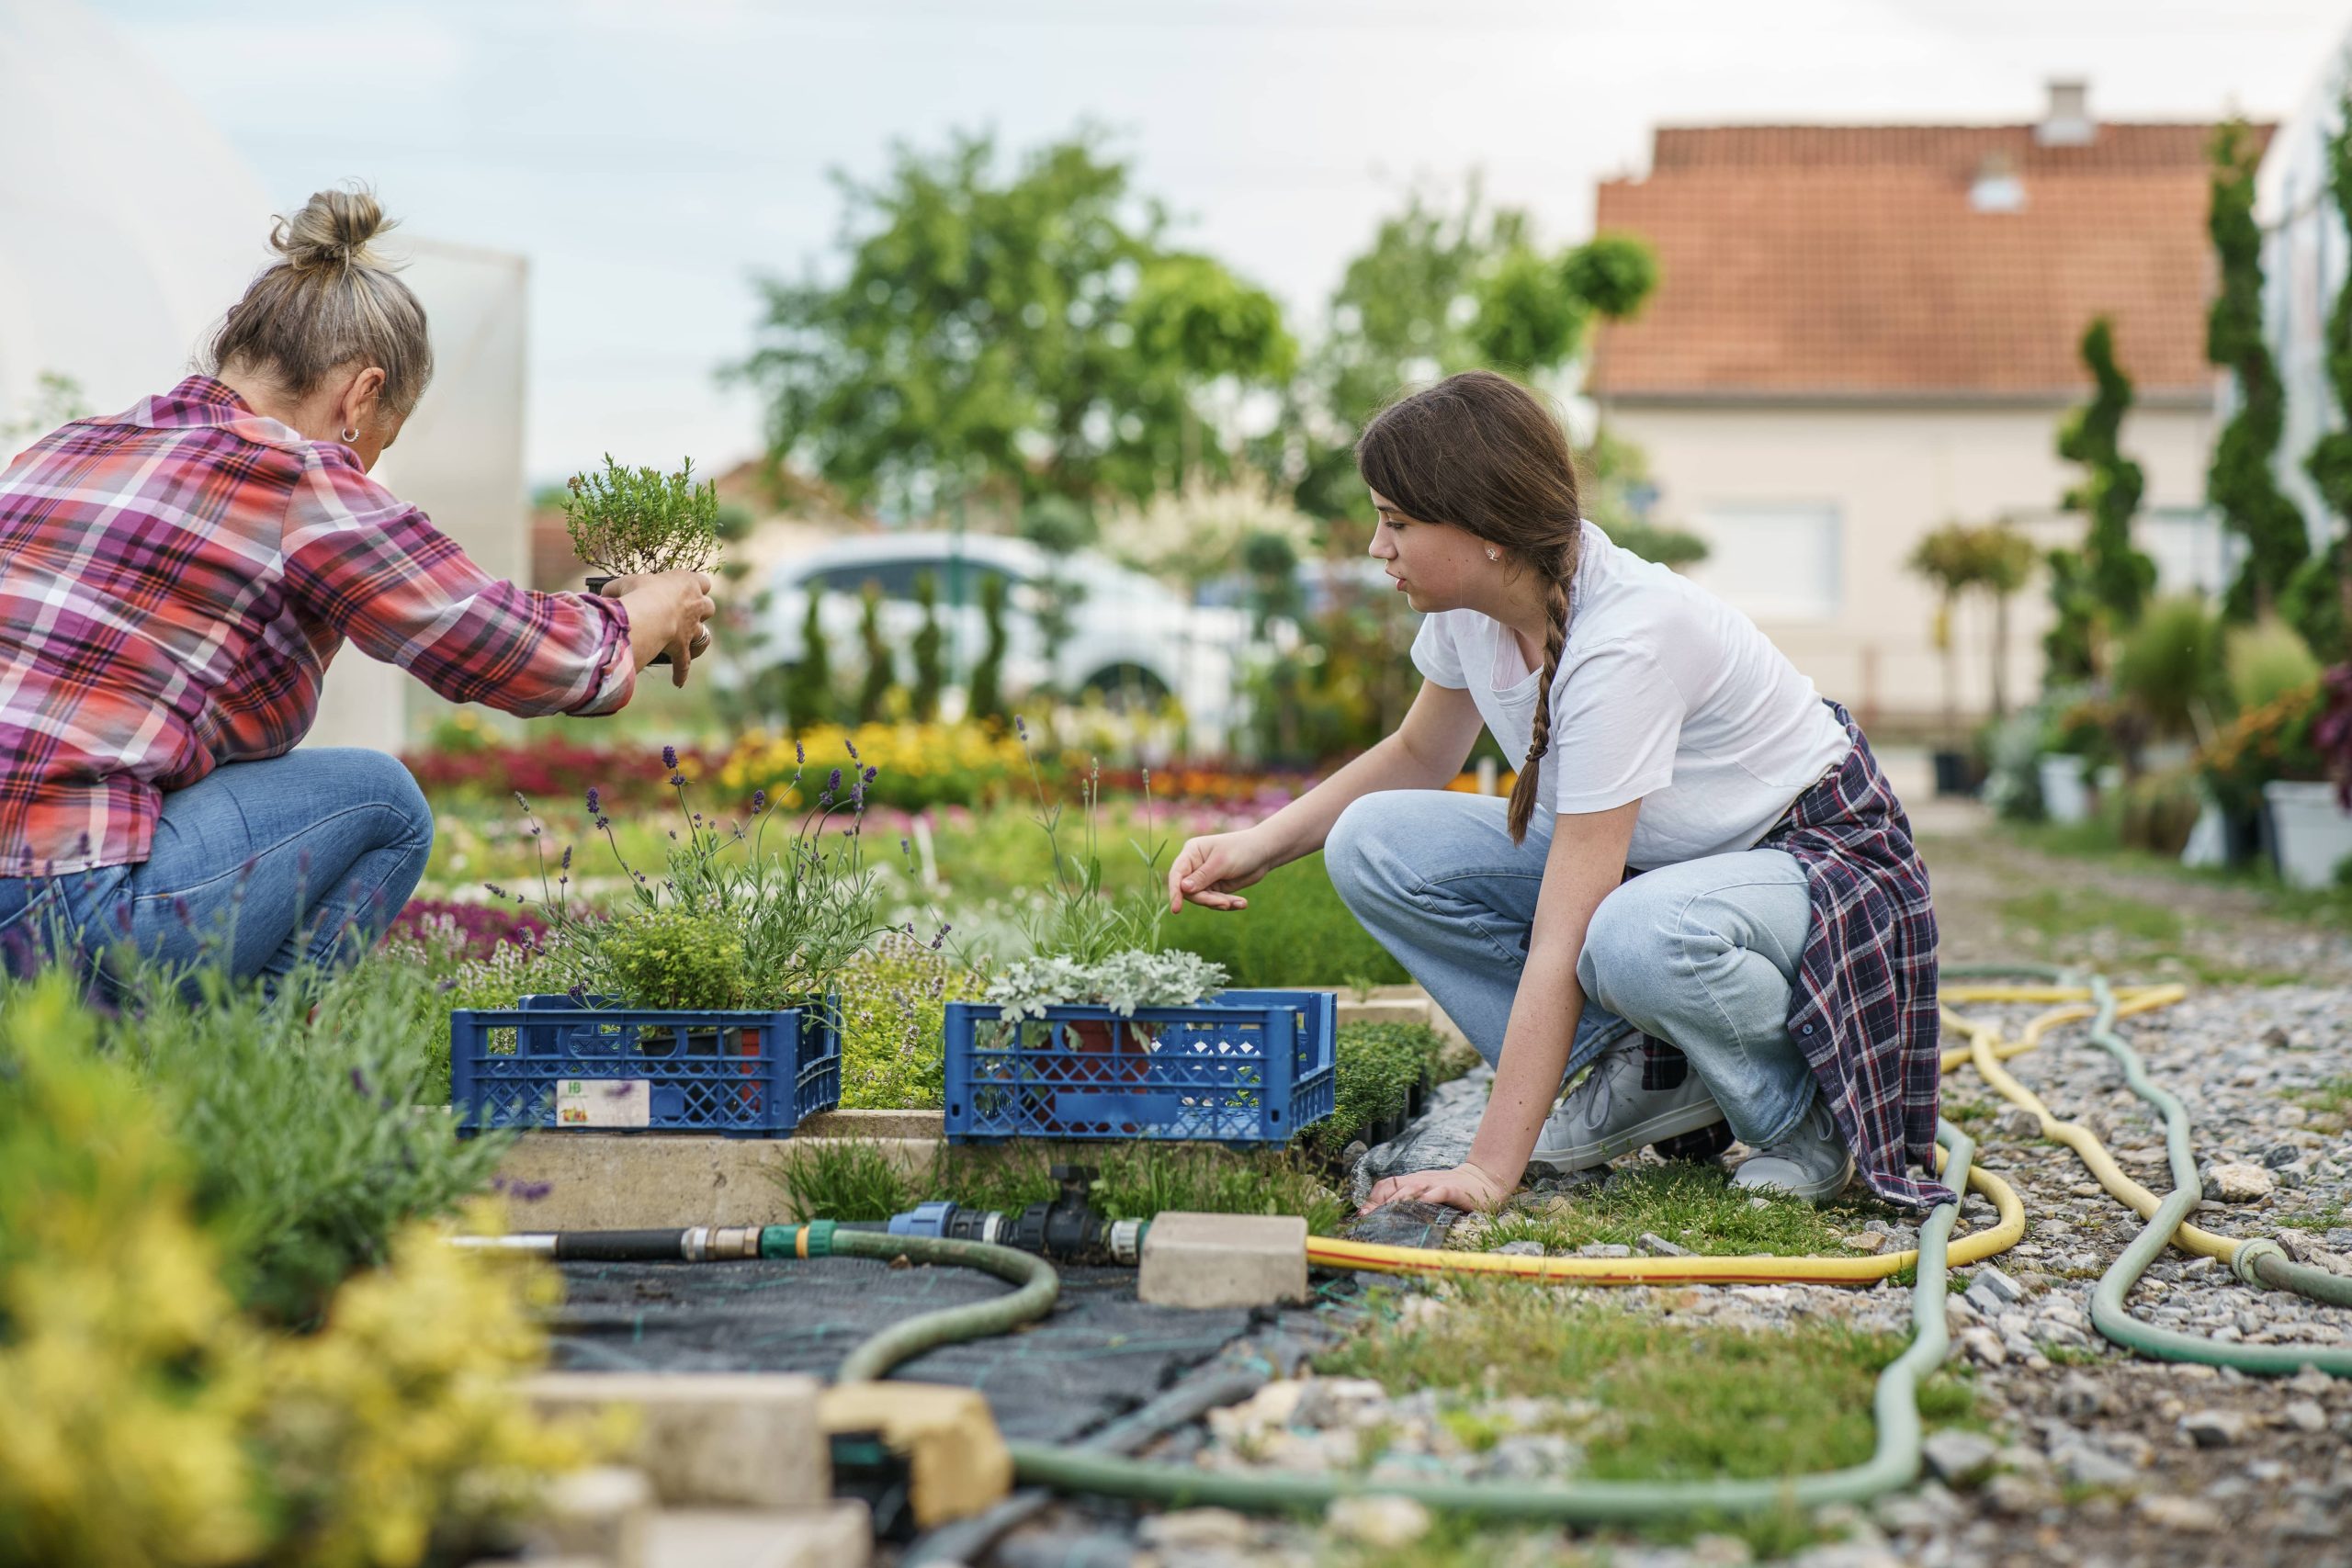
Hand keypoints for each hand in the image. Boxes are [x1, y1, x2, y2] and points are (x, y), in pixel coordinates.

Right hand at [615, 570, 715, 687]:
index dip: (697, 585)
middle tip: (690, 612)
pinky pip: (684, 663)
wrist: (648, 616)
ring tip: (692, 642)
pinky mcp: (682, 648)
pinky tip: (678, 682)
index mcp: (686, 583)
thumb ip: (619, 587)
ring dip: (699, 639)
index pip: (702, 581)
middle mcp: (695, 605)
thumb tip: (606, 593)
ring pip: (705, 635)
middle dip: (703, 609)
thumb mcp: (626, 583)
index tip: (689, 587)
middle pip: (709, 607)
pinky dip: (680, 672)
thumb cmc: (639, 593)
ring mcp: (691, 628)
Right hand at [1167, 826, 1275, 912]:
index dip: (1175, 892)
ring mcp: (1204, 877)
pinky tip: (1242, 903)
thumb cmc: (1242, 850)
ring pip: (1203, 898)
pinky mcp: (1215, 887)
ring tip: (1239, 903)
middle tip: (1224, 904)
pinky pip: (1215, 901)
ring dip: (1219, 903)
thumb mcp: (1222, 863)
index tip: (1176, 909)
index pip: (1177, 874)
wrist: (1264, 852)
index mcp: (1192, 852)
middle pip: (1189, 891)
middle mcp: (1194, 865)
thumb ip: (1202, 877)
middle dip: (1206, 899)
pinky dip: (1227, 904)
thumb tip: (1182, 889)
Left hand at [1360, 1160, 1515, 1214]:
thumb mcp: (1427, 1195)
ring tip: (1386, 1215)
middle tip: (1369, 1221)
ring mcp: (1437, 1184)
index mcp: (1412, 1182)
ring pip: (1412, 1189)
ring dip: (1397, 1201)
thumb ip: (1408, 1203)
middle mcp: (1421, 1181)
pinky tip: (1419, 1207)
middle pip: (1393, 1188)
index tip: (1363, 1216)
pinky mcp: (1453, 1190)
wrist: (1483, 1180)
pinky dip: (1428, 1199)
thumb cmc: (1451, 1192)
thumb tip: (1381, 1217)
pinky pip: (1438, 1193)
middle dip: (1379, 1205)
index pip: (1385, 1185)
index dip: (1371, 1199)